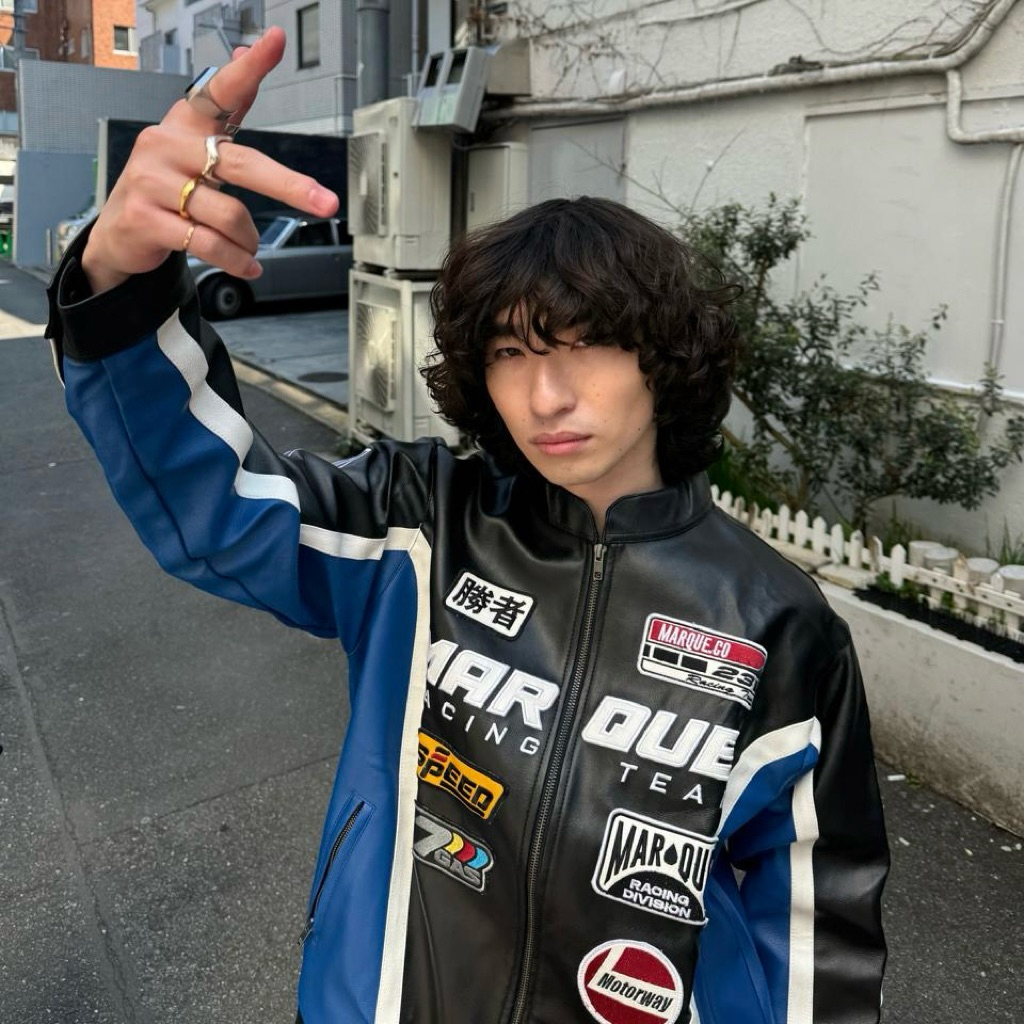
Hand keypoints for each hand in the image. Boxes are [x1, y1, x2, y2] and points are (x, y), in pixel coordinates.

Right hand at [81, 27, 338, 294]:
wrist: (119, 233)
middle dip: (290, 186)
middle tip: (325, 202)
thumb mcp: (192, 148)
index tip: (275, 42)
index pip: (219, 90)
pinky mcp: (147, 219)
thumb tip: (243, 55)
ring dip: (249, 239)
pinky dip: (237, 260)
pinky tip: (247, 265)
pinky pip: (209, 244)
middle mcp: (166, 146)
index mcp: (184, 125)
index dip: (248, 70)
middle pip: (242, 163)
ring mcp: (152, 182)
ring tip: (249, 246)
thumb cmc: (165, 187)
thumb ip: (223, 109)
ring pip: (229, 214)